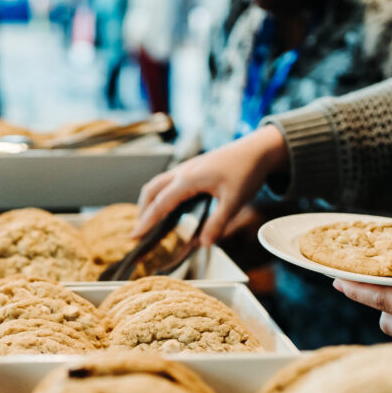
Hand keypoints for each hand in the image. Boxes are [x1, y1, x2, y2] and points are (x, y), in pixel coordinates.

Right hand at [134, 125, 289, 246]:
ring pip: (157, 183)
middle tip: (138, 233)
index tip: (134, 237)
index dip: (146, 221)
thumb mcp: (235, 201)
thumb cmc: (247, 172)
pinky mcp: (192, 167)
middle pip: (151, 190)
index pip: (160, 203)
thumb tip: (204, 244)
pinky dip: (159, 194)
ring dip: (149, 201)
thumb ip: (218, 223)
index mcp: (189, 179)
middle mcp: (183, 171)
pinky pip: (167, 181)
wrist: (257, 149)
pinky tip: (166, 206)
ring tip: (148, 221)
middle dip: (142, 211)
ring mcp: (186, 167)